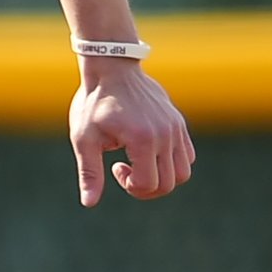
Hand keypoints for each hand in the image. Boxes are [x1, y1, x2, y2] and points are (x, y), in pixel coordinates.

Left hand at [69, 58, 195, 206]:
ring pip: (183, 173)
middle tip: (127, 172)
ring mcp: (175, 128)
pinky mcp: (178, 123)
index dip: (130, 186)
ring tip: (141, 164)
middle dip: (146, 188)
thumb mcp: (84, 138)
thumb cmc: (94, 104)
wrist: (113, 68)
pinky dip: (172, 163)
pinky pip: (187, 155)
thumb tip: (89, 203)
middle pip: (169, 184)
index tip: (115, 167)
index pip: (147, 184)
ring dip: (162, 178)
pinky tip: (150, 152)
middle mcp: (164, 134)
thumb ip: (89, 172)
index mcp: (141, 138)